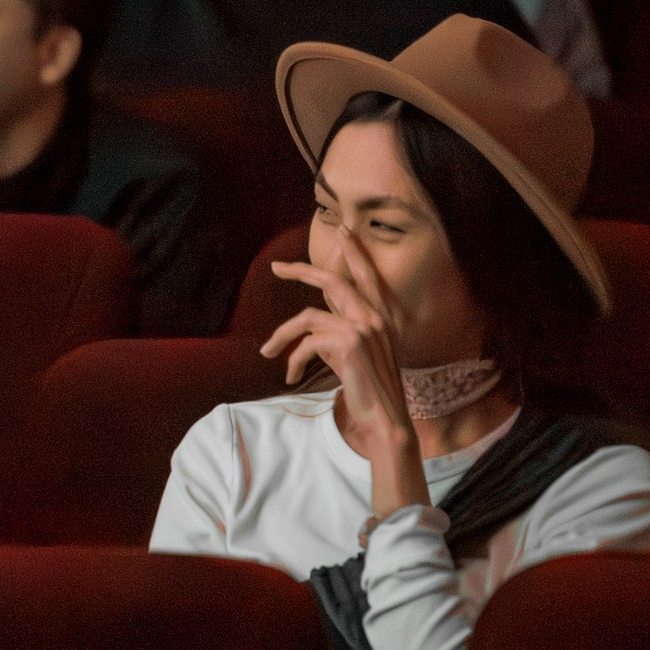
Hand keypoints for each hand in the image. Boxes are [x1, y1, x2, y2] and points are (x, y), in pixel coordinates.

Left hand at [258, 228, 415, 468]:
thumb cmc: (366, 388)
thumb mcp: (352, 352)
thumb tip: (311, 316)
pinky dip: (293, 360)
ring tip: (267, 352)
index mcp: (382, 318)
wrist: (382, 418)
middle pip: (334, 281)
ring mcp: (364, 328)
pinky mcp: (349, 343)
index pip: (368, 277)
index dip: (355, 253)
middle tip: (276, 267)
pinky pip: (305, 342)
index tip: (342, 231)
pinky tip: (291, 376)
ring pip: (307, 317)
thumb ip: (338, 328)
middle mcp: (377, 318)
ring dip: (281, 335)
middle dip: (303, 271)